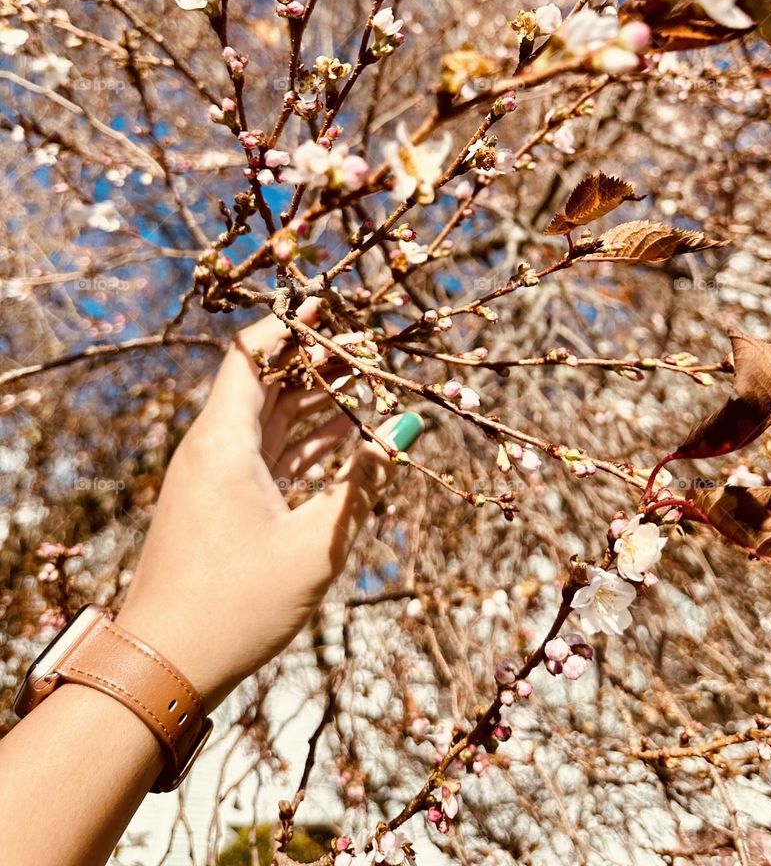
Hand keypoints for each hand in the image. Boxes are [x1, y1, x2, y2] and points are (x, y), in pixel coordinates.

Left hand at [116, 308, 420, 707]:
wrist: (163, 666)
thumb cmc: (237, 606)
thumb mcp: (315, 545)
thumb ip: (362, 483)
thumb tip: (405, 430)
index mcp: (223, 441)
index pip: (251, 354)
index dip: (292, 325)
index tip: (333, 306)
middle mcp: (212, 449)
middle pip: (265, 382)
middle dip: (316, 361)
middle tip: (367, 347)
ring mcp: (212, 476)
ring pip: (267, 419)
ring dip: (314, 401)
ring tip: (365, 383)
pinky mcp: (218, 504)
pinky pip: (263, 454)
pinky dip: (301, 441)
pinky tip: (342, 437)